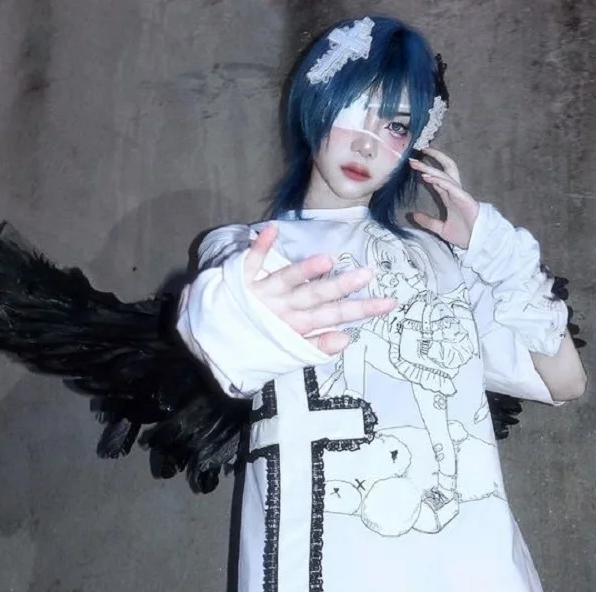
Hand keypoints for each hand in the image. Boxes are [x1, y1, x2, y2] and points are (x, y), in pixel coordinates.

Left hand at [243, 224, 394, 353]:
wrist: (207, 351)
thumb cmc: (251, 350)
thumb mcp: (286, 357)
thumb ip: (316, 347)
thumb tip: (347, 339)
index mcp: (295, 327)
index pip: (334, 318)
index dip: (361, 310)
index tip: (388, 302)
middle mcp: (282, 309)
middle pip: (317, 297)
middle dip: (342, 287)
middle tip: (367, 274)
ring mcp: (261, 295)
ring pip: (288, 281)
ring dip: (305, 270)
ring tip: (326, 260)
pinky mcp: (240, 283)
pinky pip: (250, 263)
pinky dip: (260, 246)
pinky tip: (272, 230)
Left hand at [409, 148, 479, 247]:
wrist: (478, 242)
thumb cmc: (465, 235)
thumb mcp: (441, 229)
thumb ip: (428, 221)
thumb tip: (414, 215)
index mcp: (449, 198)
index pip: (436, 179)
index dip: (426, 171)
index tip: (413, 165)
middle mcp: (454, 193)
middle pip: (441, 172)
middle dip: (428, 163)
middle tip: (412, 159)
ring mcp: (459, 194)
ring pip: (444, 175)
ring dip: (429, 169)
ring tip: (416, 164)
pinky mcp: (464, 198)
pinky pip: (450, 186)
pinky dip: (438, 180)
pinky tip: (427, 177)